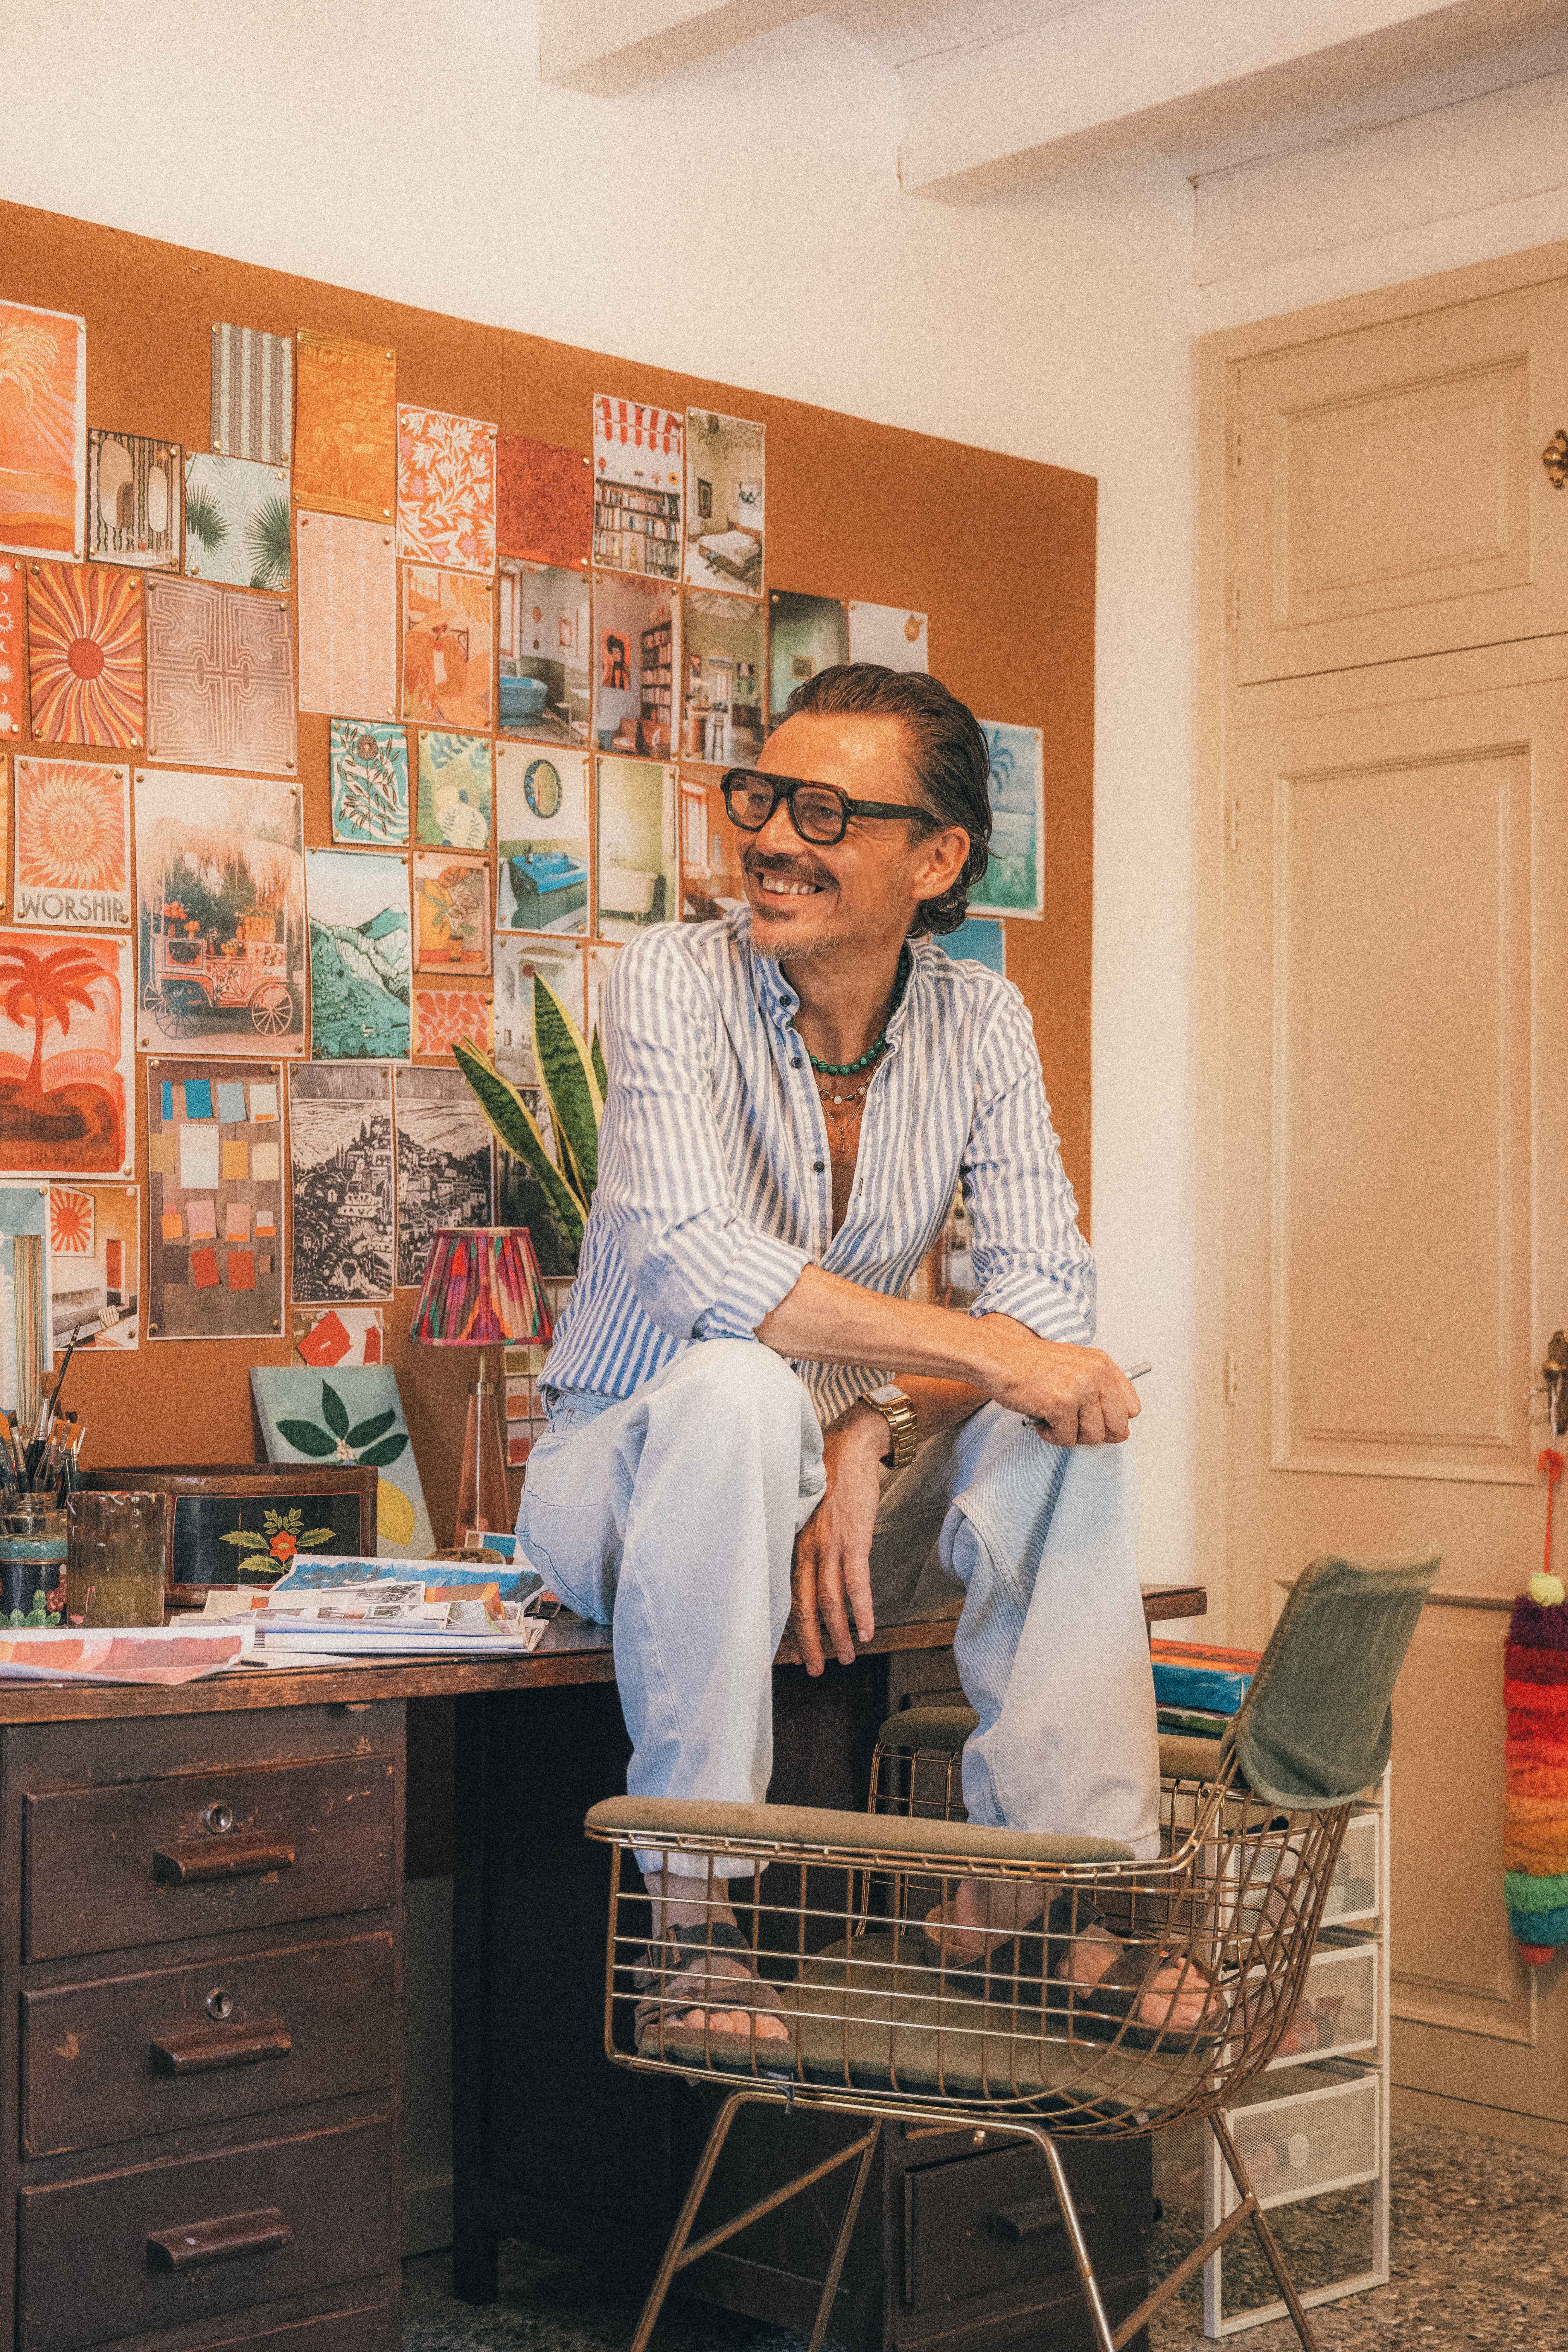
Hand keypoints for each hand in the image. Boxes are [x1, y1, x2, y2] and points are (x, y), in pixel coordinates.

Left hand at [790, 1405, 882, 1673]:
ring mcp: (829, 1545)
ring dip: (837, 1634)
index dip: (788, 1628)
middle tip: (813, 1669)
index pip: (786, 1595)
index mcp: (792, 1545)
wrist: (848, 1449)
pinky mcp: (854, 1540)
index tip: (789, 1655)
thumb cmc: (827, 1483)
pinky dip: (861, 1611)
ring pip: (829, 1601)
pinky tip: (866, 1631)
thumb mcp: (806, 1518)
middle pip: (803, 1605)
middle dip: (808, 1642)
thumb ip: (804, 1546)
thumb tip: (807, 1577)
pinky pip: (856, 1584)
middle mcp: (805, 1548)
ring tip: (845, 1657)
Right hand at [977, 1321, 1140, 1446]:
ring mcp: (1079, 1390)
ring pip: (1092, 1436)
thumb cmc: (1030, 1362)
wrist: (999, 1357)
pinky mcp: (1060, 1406)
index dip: (1115, 1420)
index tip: (1100, 1421)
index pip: (1132, 1407)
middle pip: (1117, 1427)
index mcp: (1102, 1364)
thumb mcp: (1075, 1365)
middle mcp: (1095, 1375)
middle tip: (1076, 1426)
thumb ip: (1098, 1389)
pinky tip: (1042, 1421)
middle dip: (1095, 1433)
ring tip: (1055, 1420)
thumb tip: (1120, 1427)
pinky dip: (1052, 1436)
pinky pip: (1067, 1439)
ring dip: (1071, 1435)